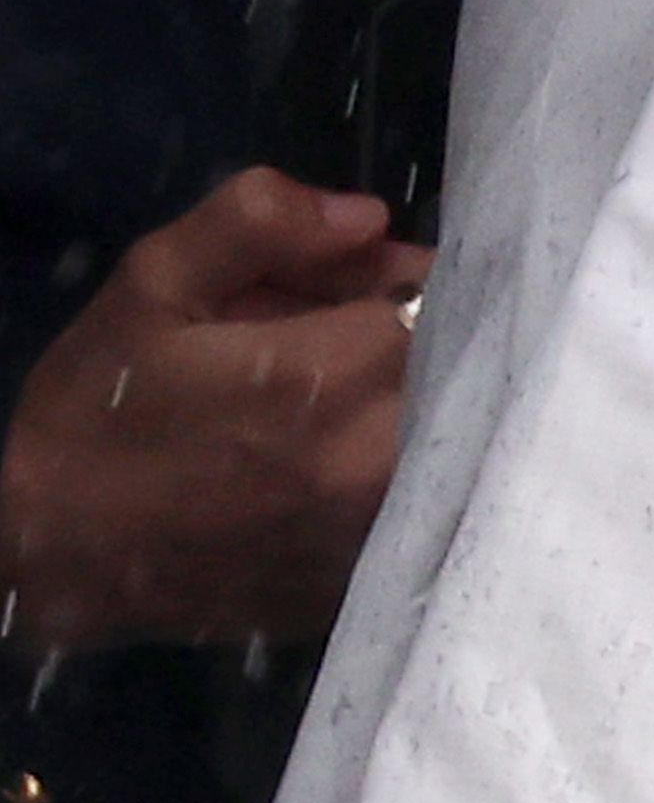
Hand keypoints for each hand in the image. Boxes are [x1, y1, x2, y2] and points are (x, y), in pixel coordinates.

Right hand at [0, 167, 426, 661]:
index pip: (440, 299)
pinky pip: (416, 501)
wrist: (47, 563)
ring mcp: (373, 535)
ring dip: (408, 403)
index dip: (403, 278)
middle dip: (414, 337)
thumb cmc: (97, 414)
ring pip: (445, 436)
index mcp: (330, 379)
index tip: (361, 280)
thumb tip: (369, 217)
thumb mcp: (152, 284)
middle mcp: (374, 463)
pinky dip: (393, 468)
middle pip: (456, 368)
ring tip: (327, 398)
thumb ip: (259, 222)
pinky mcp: (361, 585)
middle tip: (338, 335)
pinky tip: (324, 462)